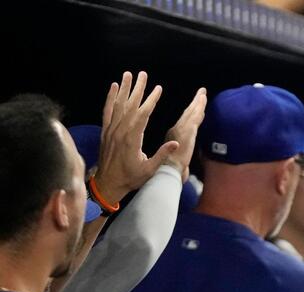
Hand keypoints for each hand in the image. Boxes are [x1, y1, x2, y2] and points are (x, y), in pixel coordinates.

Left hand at [94, 71, 180, 203]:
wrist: (107, 183)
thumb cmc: (130, 178)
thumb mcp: (149, 170)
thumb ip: (162, 155)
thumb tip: (177, 144)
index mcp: (132, 139)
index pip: (143, 114)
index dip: (151, 100)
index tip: (158, 89)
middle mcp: (120, 130)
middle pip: (130, 105)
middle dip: (138, 88)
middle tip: (143, 74)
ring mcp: (111, 130)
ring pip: (118, 104)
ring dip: (124, 88)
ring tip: (128, 74)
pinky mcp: (106, 131)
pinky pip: (107, 111)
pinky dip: (110, 98)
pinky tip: (113, 88)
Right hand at [163, 87, 207, 180]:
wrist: (167, 172)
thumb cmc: (169, 171)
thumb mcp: (175, 163)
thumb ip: (180, 160)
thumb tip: (184, 166)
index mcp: (173, 136)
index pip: (184, 121)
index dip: (190, 112)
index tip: (196, 105)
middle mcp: (177, 130)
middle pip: (188, 114)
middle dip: (195, 103)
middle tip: (201, 92)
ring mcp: (182, 130)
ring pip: (192, 113)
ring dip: (198, 102)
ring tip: (203, 93)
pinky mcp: (188, 132)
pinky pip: (195, 116)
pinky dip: (199, 107)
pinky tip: (203, 99)